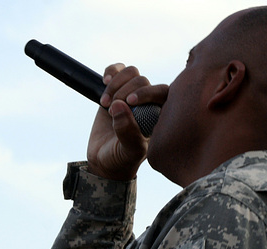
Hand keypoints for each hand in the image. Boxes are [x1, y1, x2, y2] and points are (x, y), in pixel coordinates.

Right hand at [86, 64, 167, 180]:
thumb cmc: (122, 158)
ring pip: (131, 73)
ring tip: (105, 104)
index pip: (162, 92)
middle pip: (142, 81)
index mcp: (159, 115)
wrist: (104, 159)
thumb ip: (128, 132)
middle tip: (111, 111)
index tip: (129, 102)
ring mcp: (132, 94)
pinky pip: (117, 70)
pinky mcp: (116, 90)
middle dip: (124, 92)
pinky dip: (110, 71)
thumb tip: (119, 105)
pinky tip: (103, 82)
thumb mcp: (128, 151)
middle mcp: (149, 102)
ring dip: (115, 84)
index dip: (147, 92)